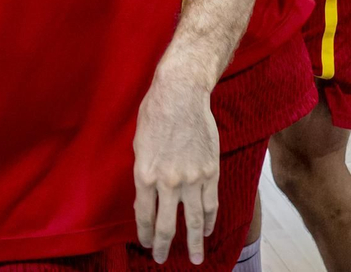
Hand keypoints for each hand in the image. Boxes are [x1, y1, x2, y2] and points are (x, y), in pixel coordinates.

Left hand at [133, 67, 219, 265]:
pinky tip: (207, 230)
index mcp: (144, 173)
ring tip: (197, 258)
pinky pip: (211, 203)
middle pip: (167, 224)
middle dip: (164, 245)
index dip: (145, 233)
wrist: (181, 94)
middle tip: (163, 259)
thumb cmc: (154, 113)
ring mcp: (191, 178)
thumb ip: (144, 171)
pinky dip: (210, 220)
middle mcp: (167, 181)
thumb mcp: (139, 144)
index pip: (144, 214)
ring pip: (193, 220)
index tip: (147, 243)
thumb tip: (148, 194)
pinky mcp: (210, 171)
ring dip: (194, 243)